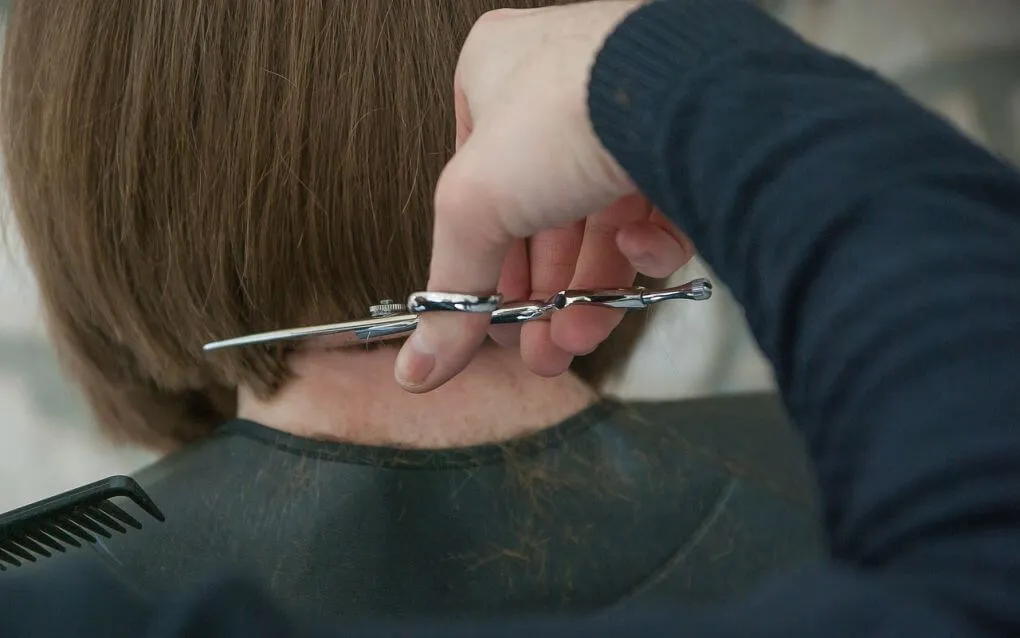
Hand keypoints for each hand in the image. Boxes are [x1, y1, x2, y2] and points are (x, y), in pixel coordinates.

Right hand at [395, 1, 690, 391]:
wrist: (682, 91)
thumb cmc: (564, 112)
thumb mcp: (474, 208)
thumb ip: (451, 291)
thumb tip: (419, 367)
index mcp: (493, 80)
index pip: (479, 193)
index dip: (485, 269)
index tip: (491, 325)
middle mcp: (559, 95)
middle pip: (541, 222)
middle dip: (542, 299)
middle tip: (540, 351)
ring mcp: (625, 118)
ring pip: (600, 226)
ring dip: (590, 292)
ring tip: (580, 337)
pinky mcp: (684, 143)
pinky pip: (658, 210)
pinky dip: (647, 245)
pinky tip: (638, 248)